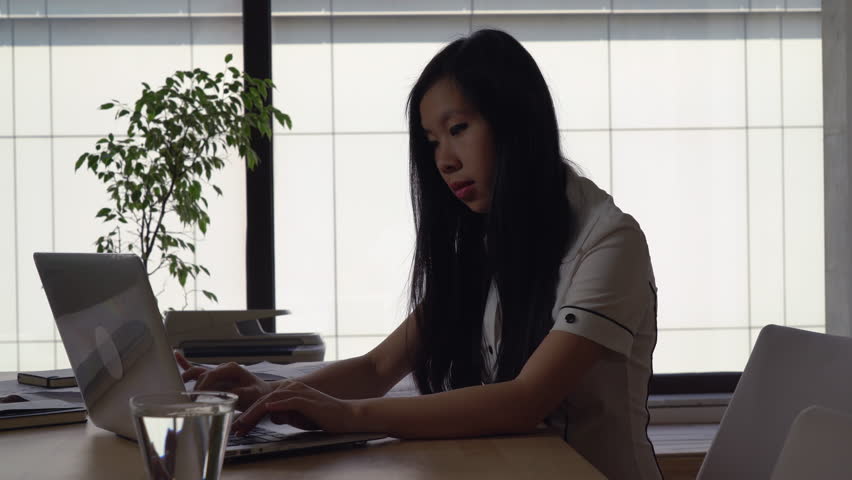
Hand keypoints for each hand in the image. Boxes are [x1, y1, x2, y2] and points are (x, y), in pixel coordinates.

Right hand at [175, 351, 273, 410]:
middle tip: (186, 399)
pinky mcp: (215, 377)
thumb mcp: (251, 394)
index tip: (195, 398)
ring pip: (198, 371)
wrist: (262, 393)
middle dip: (193, 386)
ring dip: (186, 376)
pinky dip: (186, 364)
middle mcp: (222, 368)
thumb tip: (224, 395)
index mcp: (231, 369)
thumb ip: (239, 393)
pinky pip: (199, 370)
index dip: (201, 386)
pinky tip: (176, 356)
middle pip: (202, 374)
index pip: (210, 375)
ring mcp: (218, 371)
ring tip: (174, 382)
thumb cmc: (258, 394)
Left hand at [232, 380, 360, 435]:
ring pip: (272, 400)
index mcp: (290, 390)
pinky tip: (267, 409)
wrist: (344, 415)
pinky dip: (277, 404)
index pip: (264, 401)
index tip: (239, 427)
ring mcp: (300, 392)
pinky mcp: (307, 399)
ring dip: (256, 412)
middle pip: (264, 399)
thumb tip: (271, 414)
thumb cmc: (322, 417)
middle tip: (236, 427)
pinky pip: (289, 401)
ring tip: (244, 422)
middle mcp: (293, 387)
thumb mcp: (298, 417)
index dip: (249, 414)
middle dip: (247, 414)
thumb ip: (284, 414)